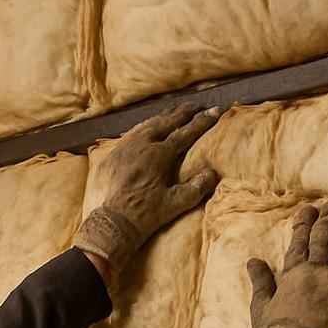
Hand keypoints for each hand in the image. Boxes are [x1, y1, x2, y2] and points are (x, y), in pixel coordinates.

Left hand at [73, 104, 222, 271]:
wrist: (113, 221)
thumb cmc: (146, 214)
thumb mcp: (177, 203)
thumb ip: (197, 187)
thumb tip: (212, 172)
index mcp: (158, 155)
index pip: (185, 133)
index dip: (201, 122)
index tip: (214, 111)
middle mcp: (141, 145)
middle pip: (166, 122)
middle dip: (183, 113)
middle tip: (196, 105)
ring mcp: (125, 147)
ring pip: (147, 124)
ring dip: (163, 117)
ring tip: (174, 111)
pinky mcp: (113, 154)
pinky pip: (131, 133)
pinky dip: (144, 126)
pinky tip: (146, 127)